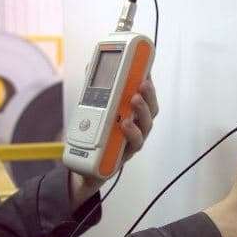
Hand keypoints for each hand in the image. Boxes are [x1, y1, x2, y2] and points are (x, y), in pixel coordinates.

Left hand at [69, 77, 158, 208]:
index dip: (148, 82)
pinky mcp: (124, 156)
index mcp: (133, 115)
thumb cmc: (97, 138)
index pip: (145, 97)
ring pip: (146, 128)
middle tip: (142, 83)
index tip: (146, 68)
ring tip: (134, 100)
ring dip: (142, 112)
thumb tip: (91, 67)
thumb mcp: (93, 111)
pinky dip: (131, 134)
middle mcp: (137, 128)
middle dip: (149, 95)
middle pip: (151, 111)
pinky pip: (133, 146)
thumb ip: (94, 91)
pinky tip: (125, 124)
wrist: (86, 169)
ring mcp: (132, 142)